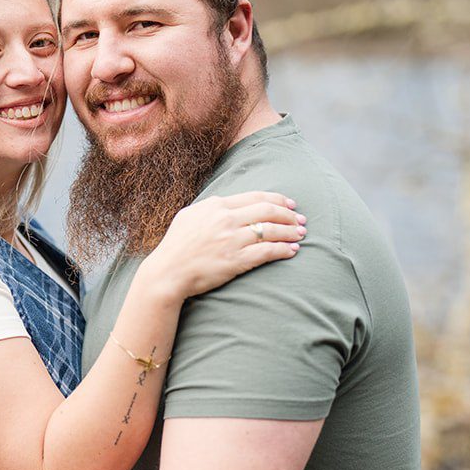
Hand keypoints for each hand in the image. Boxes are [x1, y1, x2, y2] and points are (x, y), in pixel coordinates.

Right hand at [146, 191, 305, 298]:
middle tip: (301, 220)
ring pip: (271, 230)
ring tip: (301, 234)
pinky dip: (283, 249)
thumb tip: (226, 203)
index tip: (290, 204)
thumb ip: (209, 207)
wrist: (167, 272)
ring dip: (290, 232)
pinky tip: (292, 251)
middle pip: (268, 211)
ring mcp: (232, 239)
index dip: (277, 200)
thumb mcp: (189, 216)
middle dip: (289, 214)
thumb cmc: (176, 246)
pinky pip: (267, 252)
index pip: (255, 197)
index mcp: (216, 205)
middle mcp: (226, 219)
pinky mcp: (236, 260)